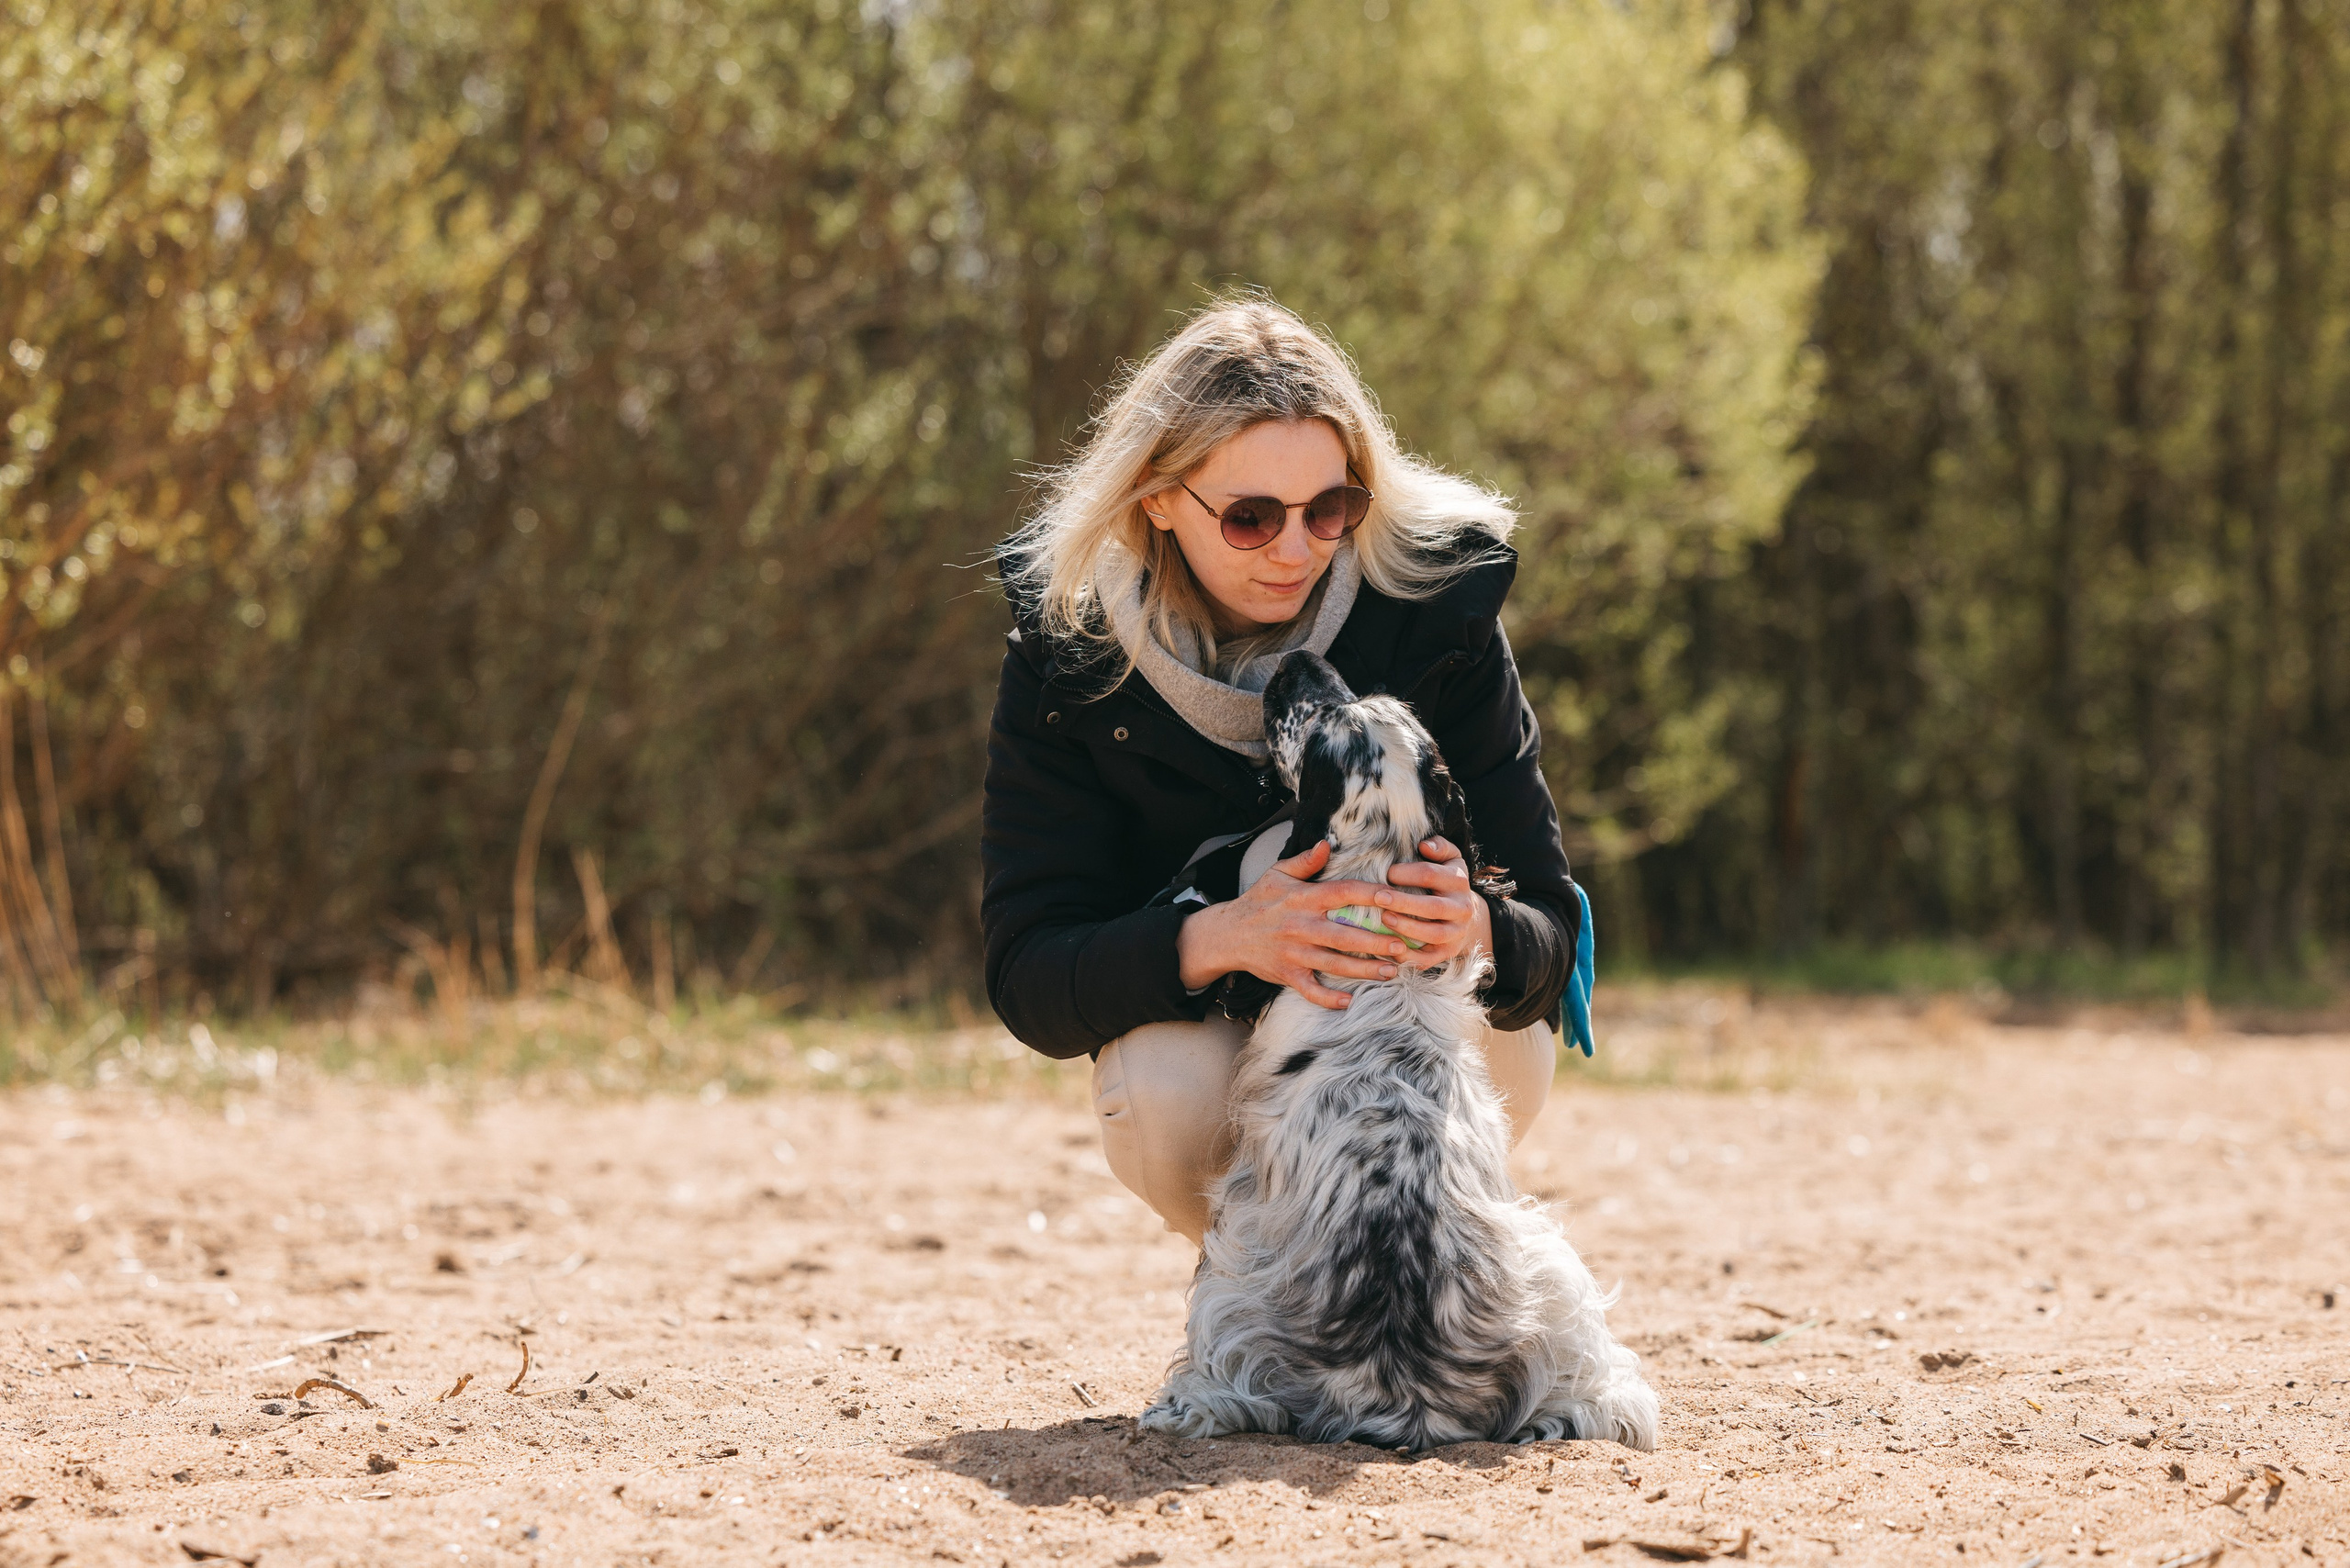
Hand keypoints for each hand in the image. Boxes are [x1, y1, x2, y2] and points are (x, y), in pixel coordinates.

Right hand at [1175, 839, 1413, 1009]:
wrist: (1227, 934)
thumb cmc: (1258, 901)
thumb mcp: (1277, 874)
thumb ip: (1305, 861)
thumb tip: (1327, 844)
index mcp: (1303, 898)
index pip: (1342, 893)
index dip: (1369, 894)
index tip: (1394, 897)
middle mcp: (1301, 926)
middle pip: (1345, 935)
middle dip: (1376, 942)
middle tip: (1404, 946)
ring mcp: (1294, 953)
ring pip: (1335, 964)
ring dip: (1365, 970)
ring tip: (1392, 972)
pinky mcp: (1287, 974)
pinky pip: (1310, 990)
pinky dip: (1328, 998)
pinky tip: (1348, 1001)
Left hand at [1378, 837, 1491, 969]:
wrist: (1470, 917)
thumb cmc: (1447, 882)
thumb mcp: (1450, 859)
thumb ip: (1440, 847)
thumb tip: (1424, 845)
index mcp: (1458, 882)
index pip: (1432, 875)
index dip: (1408, 873)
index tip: (1387, 872)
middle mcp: (1461, 908)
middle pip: (1433, 907)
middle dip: (1404, 902)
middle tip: (1378, 896)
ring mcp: (1456, 933)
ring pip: (1433, 934)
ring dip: (1407, 928)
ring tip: (1384, 919)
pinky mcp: (1447, 953)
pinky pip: (1429, 959)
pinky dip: (1408, 957)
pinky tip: (1388, 949)